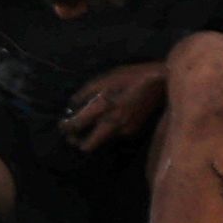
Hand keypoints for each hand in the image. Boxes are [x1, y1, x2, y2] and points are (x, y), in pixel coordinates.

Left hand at [56, 61, 170, 150]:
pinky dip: (107, 130)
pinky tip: (110, 118)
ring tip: (90, 124)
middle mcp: (112, 123)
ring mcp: (124, 130)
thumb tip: (72, 105)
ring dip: (93, 136)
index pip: (77, 125)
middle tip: (72, 134)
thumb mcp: (104, 79)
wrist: (160, 83)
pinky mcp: (132, 131)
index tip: (62, 125)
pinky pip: (114, 135)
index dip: (66, 127)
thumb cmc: (130, 76)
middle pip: (88, 146)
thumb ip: (85, 93)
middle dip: (77, 141)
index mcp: (103, 107)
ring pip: (101, 141)